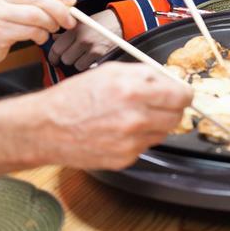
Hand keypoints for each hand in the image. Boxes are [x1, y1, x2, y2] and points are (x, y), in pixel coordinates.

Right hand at [40, 61, 192, 169]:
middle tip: (156, 103)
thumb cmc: (73, 98)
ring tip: (130, 115)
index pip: (181, 95)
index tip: (179, 93)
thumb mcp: (109, 71)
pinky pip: (144, 146)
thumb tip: (168, 81)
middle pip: (177, 116)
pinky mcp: (125, 158)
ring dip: (154, 123)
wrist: (47, 128)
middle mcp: (136, 117)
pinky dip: (137, 138)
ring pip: (162, 132)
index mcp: (134, 90)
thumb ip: (144, 74)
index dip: (182, 93)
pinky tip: (117, 130)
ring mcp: (132, 142)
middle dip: (170, 108)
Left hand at [48, 9, 120, 70]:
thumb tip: (54, 39)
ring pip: (76, 65)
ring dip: (77, 62)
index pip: (56, 48)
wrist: (120, 22)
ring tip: (83, 55)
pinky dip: (87, 65)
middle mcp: (82, 39)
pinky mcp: (101, 56)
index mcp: (75, 30)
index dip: (53, 56)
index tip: (54, 60)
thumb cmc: (99, 22)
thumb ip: (66, 32)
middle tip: (71, 55)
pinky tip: (90, 58)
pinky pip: (87, 67)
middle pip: (65, 59)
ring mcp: (92, 48)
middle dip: (66, 58)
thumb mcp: (81, 22)